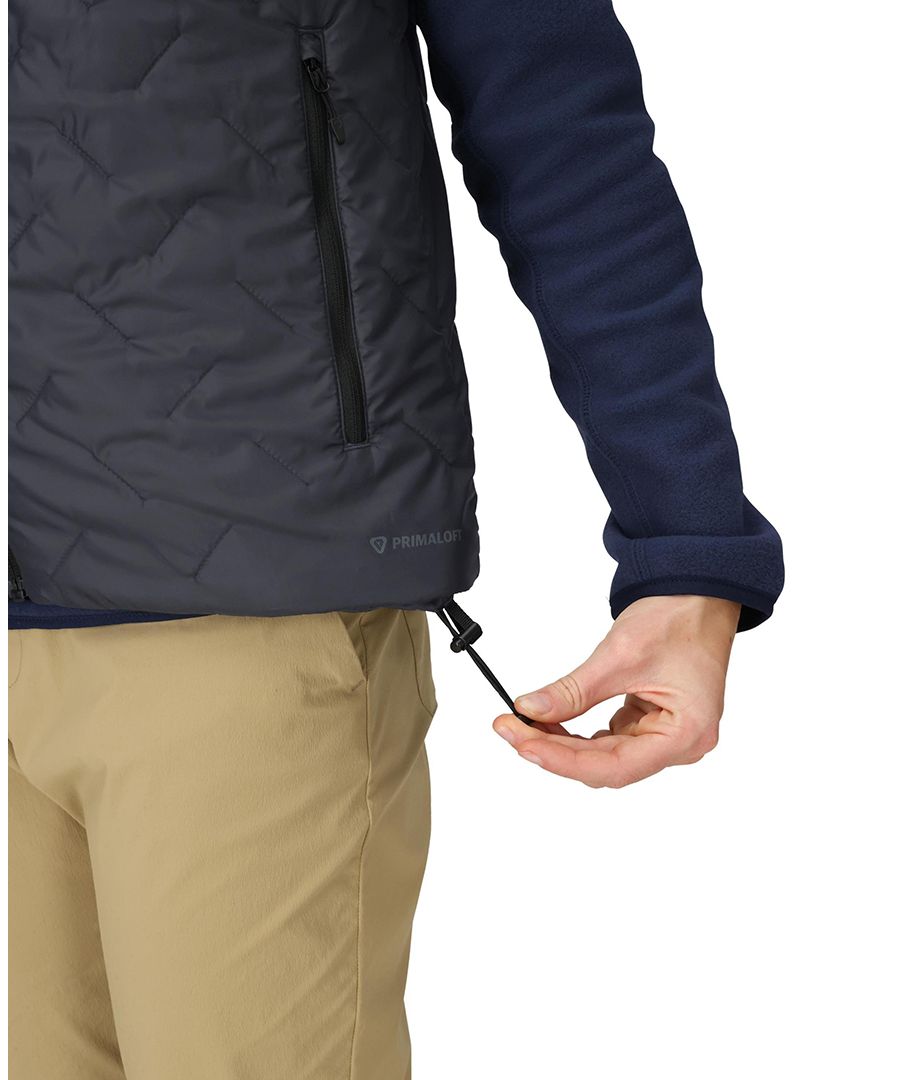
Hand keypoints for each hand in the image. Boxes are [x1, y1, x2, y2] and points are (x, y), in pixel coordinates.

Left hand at [493, 595, 740, 787]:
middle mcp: (682, 745)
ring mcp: (668, 736)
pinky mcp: (652, 724)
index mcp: (686, 735)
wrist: (698, 595)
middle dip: (555, 750)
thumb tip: (530, 710)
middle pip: (607, 765)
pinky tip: (551, 722)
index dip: (562, 760)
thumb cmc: (678, 619)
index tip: (522, 743)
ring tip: (524, 725)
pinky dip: (578, 733)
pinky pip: (610, 740)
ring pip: (604, 756)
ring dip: (564, 744)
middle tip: (511, 729)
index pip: (614, 767)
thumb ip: (572, 691)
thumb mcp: (618, 655)